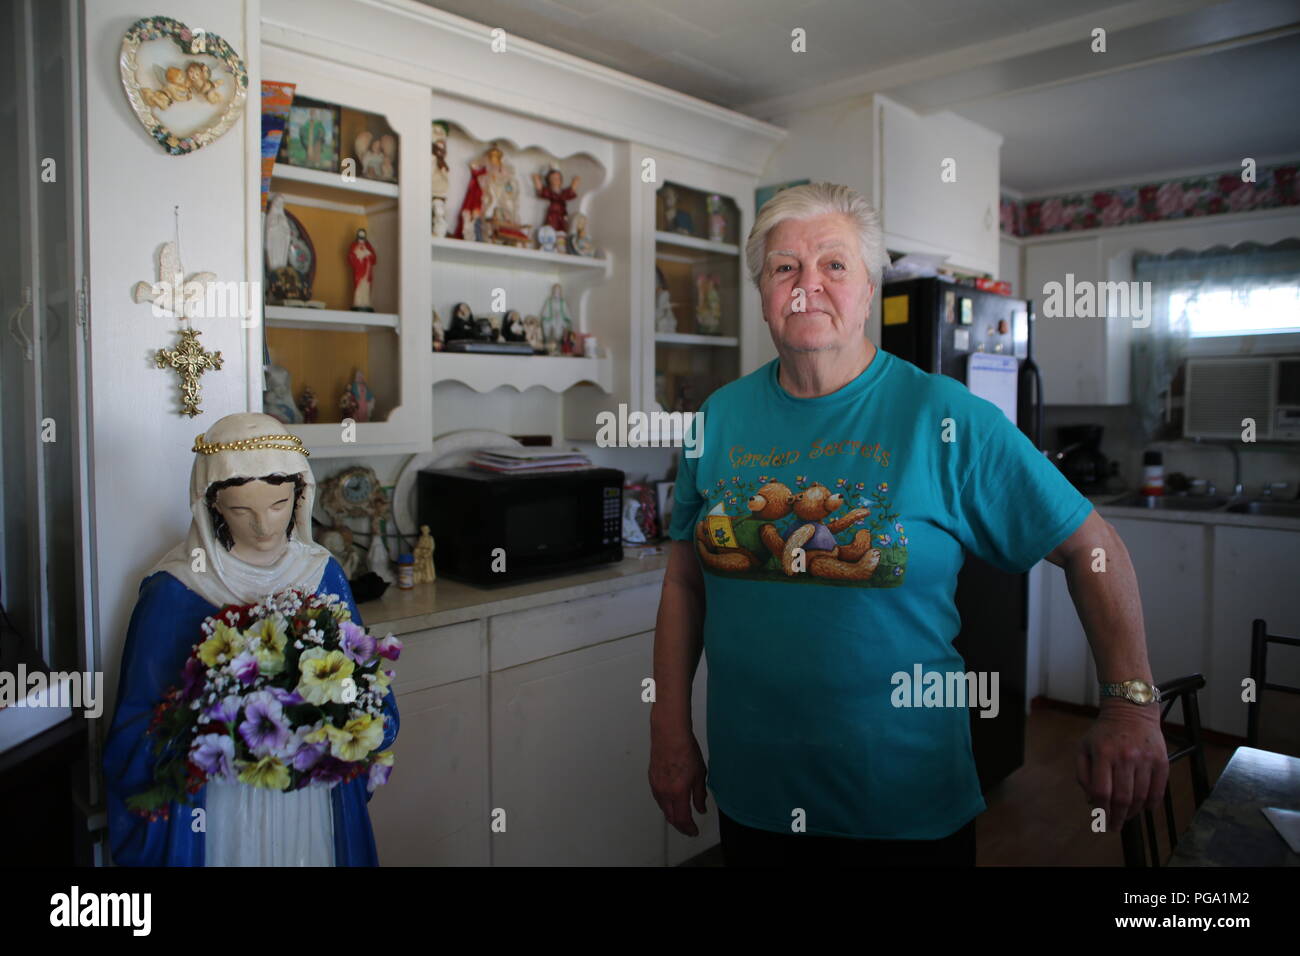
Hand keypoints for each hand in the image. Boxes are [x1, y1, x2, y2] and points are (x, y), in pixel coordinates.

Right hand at [649, 723, 707, 836]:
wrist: (669, 734)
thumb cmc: (685, 749)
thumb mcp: (700, 774)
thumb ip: (700, 794)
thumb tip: (700, 808)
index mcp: (678, 792)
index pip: (682, 819)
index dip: (688, 828)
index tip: (694, 831)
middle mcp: (664, 792)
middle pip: (671, 817)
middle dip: (680, 825)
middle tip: (688, 828)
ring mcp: (656, 785)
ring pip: (663, 808)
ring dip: (672, 815)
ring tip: (680, 817)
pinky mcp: (652, 778)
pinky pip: (658, 798)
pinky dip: (665, 804)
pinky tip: (670, 802)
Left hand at [1077, 701, 1168, 828]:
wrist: (1131, 710)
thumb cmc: (1103, 733)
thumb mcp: (1084, 748)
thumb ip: (1083, 774)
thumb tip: (1091, 801)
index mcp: (1103, 754)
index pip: (1102, 791)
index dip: (1101, 810)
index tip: (1100, 820)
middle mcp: (1125, 756)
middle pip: (1122, 798)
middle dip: (1117, 817)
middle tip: (1114, 827)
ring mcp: (1145, 758)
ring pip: (1141, 796)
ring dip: (1134, 813)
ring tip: (1127, 817)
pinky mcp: (1161, 760)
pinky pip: (1158, 789)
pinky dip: (1152, 803)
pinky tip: (1146, 809)